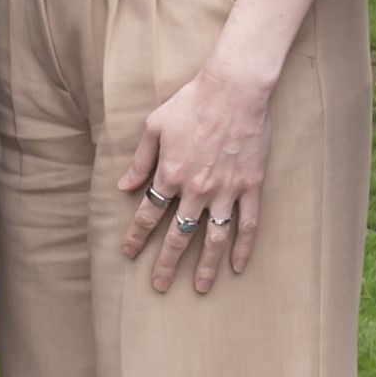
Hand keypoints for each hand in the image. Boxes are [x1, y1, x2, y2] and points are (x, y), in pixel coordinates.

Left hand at [118, 57, 279, 294]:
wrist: (234, 89)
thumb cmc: (191, 102)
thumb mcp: (154, 125)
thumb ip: (140, 160)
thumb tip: (124, 186)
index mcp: (169, 174)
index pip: (147, 215)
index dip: (136, 237)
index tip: (129, 254)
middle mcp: (196, 189)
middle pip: (178, 235)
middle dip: (166, 263)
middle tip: (159, 286)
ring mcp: (226, 190)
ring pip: (214, 237)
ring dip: (207, 266)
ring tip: (201, 287)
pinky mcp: (251, 186)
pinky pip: (247, 223)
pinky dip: (243, 247)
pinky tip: (238, 266)